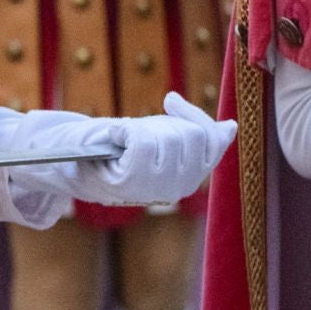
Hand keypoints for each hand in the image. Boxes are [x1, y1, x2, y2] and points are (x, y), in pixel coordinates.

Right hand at [10, 94, 235, 207]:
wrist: (102, 174)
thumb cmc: (93, 152)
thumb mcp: (92, 140)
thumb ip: (116, 132)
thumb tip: (141, 128)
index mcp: (132, 184)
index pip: (145, 144)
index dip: (129, 129)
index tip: (114, 133)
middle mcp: (164, 189)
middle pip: (180, 137)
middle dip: (157, 125)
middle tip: (137, 131)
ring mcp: (184, 182)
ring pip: (200, 134)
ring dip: (178, 121)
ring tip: (156, 128)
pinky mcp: (196, 172)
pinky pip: (216, 141)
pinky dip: (215, 127)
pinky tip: (217, 122)